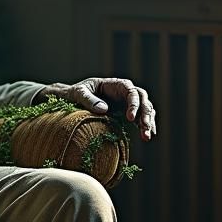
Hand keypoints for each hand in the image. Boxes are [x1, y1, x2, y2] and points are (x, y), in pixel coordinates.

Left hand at [41, 78, 156, 140]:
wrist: (73, 99)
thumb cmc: (76, 92)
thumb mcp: (79, 93)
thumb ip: (89, 100)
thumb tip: (104, 109)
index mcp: (116, 84)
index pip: (131, 91)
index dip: (134, 104)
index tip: (130, 118)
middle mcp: (125, 93)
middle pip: (143, 100)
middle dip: (146, 114)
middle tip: (145, 129)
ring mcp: (128, 103)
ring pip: (145, 110)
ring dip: (148, 123)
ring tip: (147, 137)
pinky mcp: (127, 113)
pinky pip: (140, 118)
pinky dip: (145, 126)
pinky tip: (148, 136)